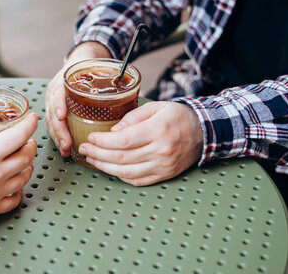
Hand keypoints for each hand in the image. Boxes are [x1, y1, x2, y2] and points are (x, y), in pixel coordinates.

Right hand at [0, 113, 37, 224]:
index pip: (19, 135)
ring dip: (28, 168)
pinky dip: (18, 193)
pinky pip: (14, 200)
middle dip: (31, 147)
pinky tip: (15, 189)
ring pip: (24, 177)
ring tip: (26, 163)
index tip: (32, 119)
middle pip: (27, 157)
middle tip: (29, 142)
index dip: (29, 125)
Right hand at [45, 42, 110, 156]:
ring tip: (66, 149)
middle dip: (59, 130)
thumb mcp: (98, 68)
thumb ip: (110, 80)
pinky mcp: (55, 109)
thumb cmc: (91, 66)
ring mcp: (53, 100)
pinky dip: (58, 136)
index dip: (58, 105)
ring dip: (58, 137)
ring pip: (51, 121)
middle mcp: (56, 90)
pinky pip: (53, 124)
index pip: (58, 92)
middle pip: (52, 112)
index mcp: (65, 80)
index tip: (62, 116)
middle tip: (67, 144)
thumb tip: (132, 92)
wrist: (81, 58)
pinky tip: (65, 146)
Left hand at [79, 101, 202, 185]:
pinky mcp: (164, 175)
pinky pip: (137, 180)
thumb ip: (132, 118)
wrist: (203, 132)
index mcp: (157, 130)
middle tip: (84, 149)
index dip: (102, 141)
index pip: (122, 140)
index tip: (90, 137)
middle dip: (97, 154)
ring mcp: (163, 166)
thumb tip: (113, 132)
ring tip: (92, 159)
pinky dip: (120, 176)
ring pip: (126, 172)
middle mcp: (160, 151)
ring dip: (105, 167)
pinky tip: (109, 168)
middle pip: (121, 157)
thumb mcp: (155, 107)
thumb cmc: (177, 117)